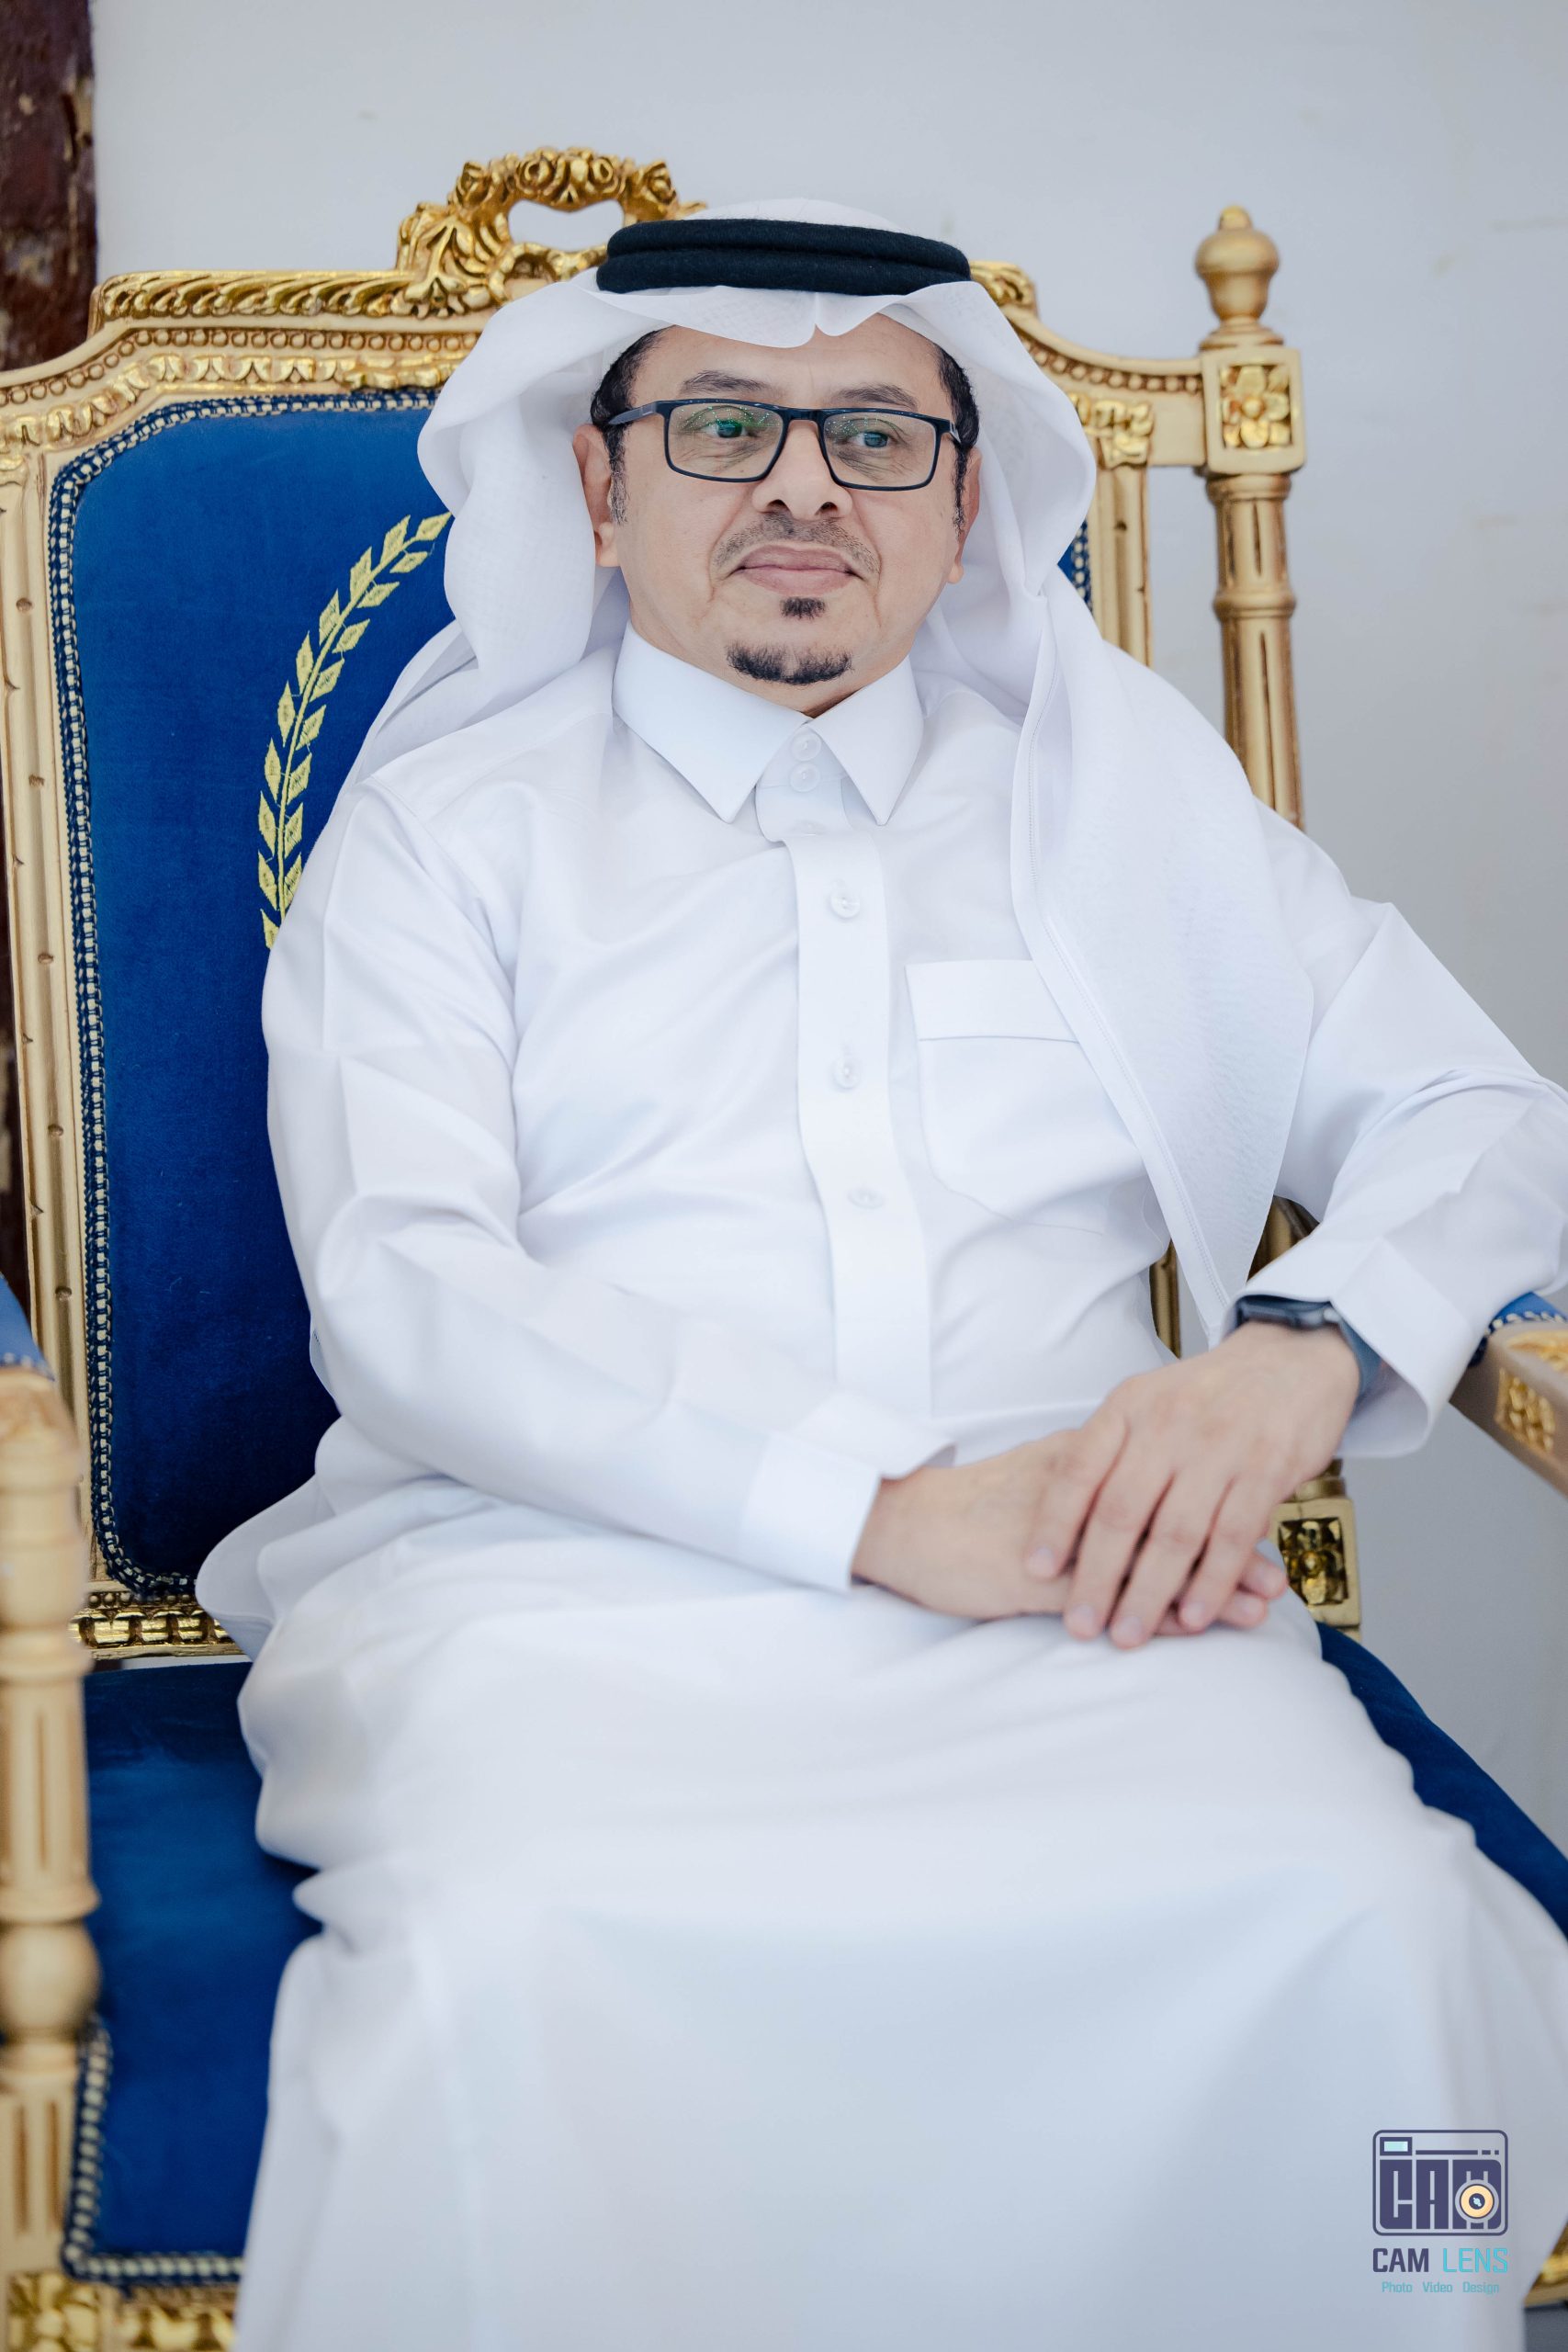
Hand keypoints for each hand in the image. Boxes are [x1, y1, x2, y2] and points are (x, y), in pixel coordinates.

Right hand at [850, 1430, 1286, 1630]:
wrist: (909, 1521)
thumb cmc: (975, 1506)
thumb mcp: (1044, 1476)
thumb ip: (1093, 1481)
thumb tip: (1141, 1487)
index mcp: (1089, 1462)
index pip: (1170, 1481)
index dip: (1220, 1505)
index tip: (1265, 1526)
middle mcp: (1087, 1494)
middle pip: (1175, 1517)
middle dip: (1229, 1551)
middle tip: (1276, 1579)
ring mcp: (1066, 1535)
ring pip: (1152, 1556)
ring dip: (1209, 1584)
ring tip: (1257, 1609)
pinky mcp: (1040, 1574)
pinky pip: (1111, 1593)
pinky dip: (1155, 1608)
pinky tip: (1190, 1625)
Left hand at [1020, 1319, 1360, 1650]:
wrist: (1291, 1358)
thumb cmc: (1209, 1392)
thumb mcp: (1149, 1400)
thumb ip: (1112, 1449)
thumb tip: (1064, 1514)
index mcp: (1129, 1407)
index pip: (1079, 1470)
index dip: (1054, 1523)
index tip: (1035, 1569)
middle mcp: (1168, 1425)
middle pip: (1122, 1512)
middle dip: (1096, 1576)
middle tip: (1079, 1624)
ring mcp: (1218, 1447)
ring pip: (1175, 1533)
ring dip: (1149, 1592)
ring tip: (1128, 1634)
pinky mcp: (1266, 1469)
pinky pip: (1233, 1537)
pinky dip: (1211, 1583)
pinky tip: (1193, 1617)